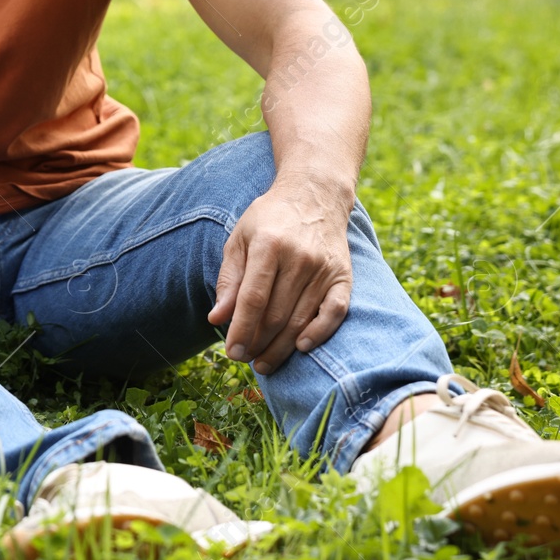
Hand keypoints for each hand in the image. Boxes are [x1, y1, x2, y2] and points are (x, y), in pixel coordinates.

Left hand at [206, 178, 353, 375]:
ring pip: (301, 319)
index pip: (253, 298)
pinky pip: (335, 312)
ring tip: (264, 363)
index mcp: (269, 245)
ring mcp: (324, 268)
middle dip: (258, 343)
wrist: (314, 195)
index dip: (241, 329)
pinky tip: (301, 347)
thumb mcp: (239, 239)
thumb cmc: (269, 219)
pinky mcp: (343, 276)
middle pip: (276, 314)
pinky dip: (320, 333)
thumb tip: (217, 319)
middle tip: (245, 359)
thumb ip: (229, 279)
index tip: (231, 351)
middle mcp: (299, 257)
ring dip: (281, 347)